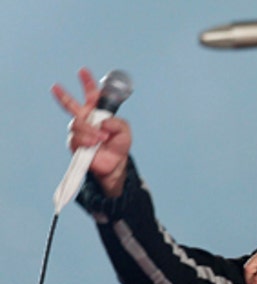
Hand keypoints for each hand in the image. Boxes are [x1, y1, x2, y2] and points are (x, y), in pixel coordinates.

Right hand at [51, 67, 130, 196]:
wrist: (114, 164)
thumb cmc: (119, 144)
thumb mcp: (125, 130)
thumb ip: (117, 123)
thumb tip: (102, 122)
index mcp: (97, 111)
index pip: (92, 94)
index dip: (88, 82)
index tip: (83, 71)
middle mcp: (85, 118)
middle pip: (70, 104)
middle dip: (63, 95)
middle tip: (55, 86)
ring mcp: (79, 130)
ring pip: (77, 124)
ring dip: (90, 130)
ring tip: (101, 138)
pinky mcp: (75, 142)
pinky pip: (76, 137)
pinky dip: (87, 140)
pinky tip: (93, 143)